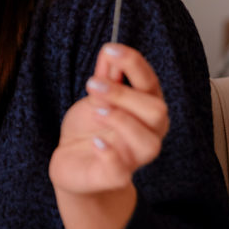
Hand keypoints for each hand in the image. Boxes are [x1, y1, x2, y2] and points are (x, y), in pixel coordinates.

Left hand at [49, 43, 168, 194]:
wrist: (72, 164)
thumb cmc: (89, 129)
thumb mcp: (94, 98)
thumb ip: (105, 77)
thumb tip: (110, 50)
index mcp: (145, 109)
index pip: (150, 83)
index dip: (134, 64)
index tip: (110, 50)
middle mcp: (148, 133)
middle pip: (157, 111)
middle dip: (124, 94)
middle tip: (93, 85)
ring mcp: (134, 158)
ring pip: (148, 142)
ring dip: (120, 120)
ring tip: (95, 110)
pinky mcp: (115, 178)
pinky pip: (121, 170)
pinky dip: (109, 153)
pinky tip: (96, 142)